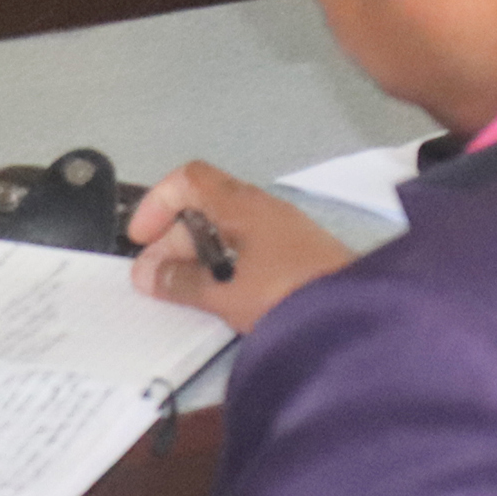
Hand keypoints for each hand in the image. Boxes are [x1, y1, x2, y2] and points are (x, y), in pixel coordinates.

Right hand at [128, 161, 353, 337]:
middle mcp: (263, 210)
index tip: (139, 239)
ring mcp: (282, 231)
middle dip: (171, 239)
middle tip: (154, 281)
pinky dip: (221, 265)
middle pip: (203, 207)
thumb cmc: (287, 294)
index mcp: (244, 206)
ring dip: (196, 255)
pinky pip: (245, 249)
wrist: (357, 315)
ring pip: (225, 231)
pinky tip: (215, 296)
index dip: (158, 202)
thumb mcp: (226, 292)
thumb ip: (182, 282)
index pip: (190, 179)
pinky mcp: (295, 255)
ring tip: (178, 292)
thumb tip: (146, 274)